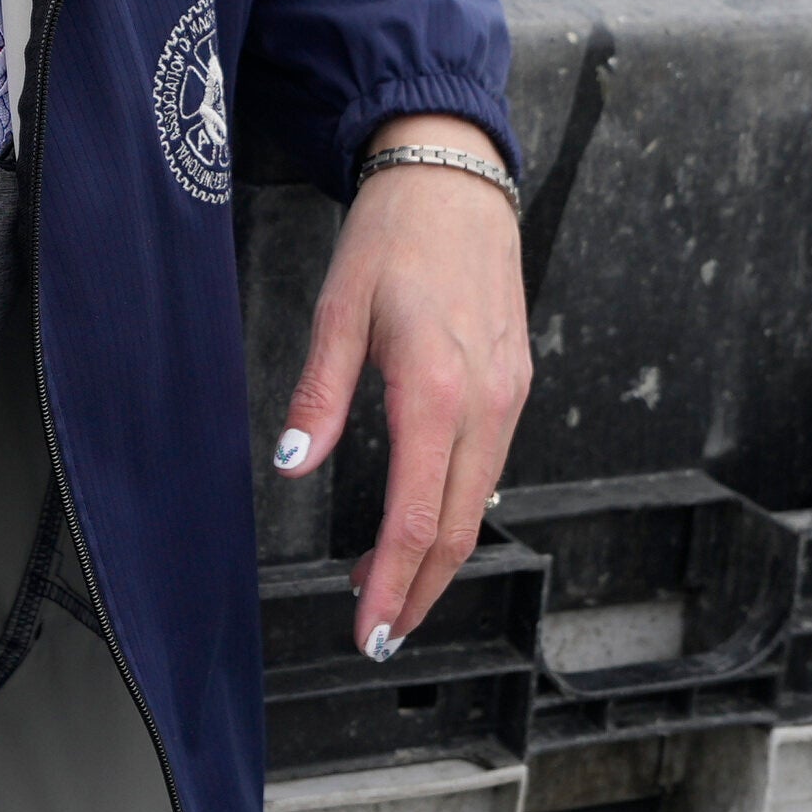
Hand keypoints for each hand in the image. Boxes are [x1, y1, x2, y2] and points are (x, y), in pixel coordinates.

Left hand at [276, 112, 532, 658]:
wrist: (456, 176)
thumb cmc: (395, 235)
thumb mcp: (339, 307)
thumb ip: (319, 392)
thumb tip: (295, 462)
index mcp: (437, 389)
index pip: (419, 517)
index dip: (393, 584)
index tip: (368, 631)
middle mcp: (487, 402)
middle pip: (459, 528)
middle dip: (418, 591)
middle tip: (378, 635)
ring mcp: (510, 395)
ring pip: (479, 503)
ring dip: (435, 555)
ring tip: (384, 584)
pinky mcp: (515, 384)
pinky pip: (488, 466)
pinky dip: (455, 509)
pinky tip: (418, 519)